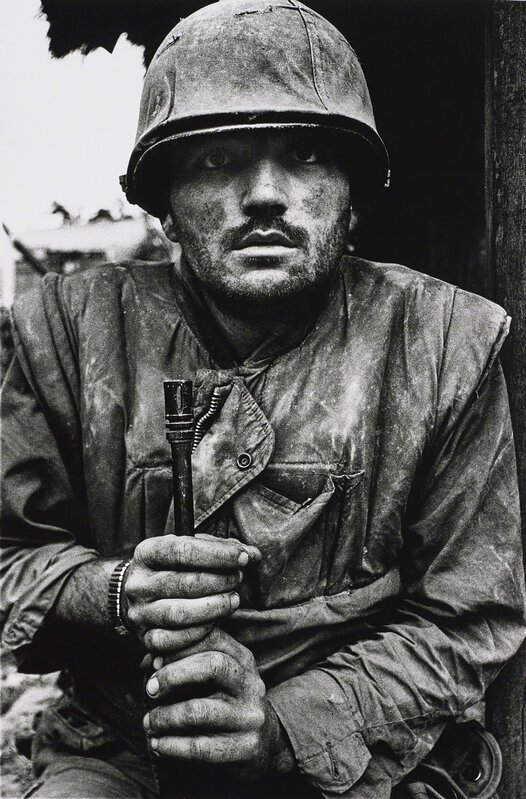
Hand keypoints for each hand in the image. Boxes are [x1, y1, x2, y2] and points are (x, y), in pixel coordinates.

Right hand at [123, 535, 260, 650]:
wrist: (139, 597)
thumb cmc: (173, 569)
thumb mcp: (189, 550)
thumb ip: (220, 549)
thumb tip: (253, 554)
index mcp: (147, 553)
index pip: (183, 550)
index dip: (218, 554)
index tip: (244, 556)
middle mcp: (138, 583)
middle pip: (185, 583)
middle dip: (220, 580)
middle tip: (239, 577)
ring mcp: (140, 613)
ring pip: (180, 614)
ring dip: (215, 607)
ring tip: (234, 600)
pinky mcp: (145, 638)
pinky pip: (174, 640)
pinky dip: (200, 632)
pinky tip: (216, 622)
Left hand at [143, 628, 294, 778]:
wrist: (266, 744)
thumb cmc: (226, 702)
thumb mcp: (214, 676)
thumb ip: (184, 661)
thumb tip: (150, 659)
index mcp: (243, 659)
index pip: (211, 638)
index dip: (178, 645)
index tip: (153, 658)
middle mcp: (250, 684)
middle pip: (211, 666)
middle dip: (173, 675)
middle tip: (150, 689)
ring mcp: (250, 717)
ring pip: (198, 710)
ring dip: (164, 717)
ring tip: (148, 722)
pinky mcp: (246, 749)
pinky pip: (200, 747)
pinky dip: (170, 746)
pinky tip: (157, 744)